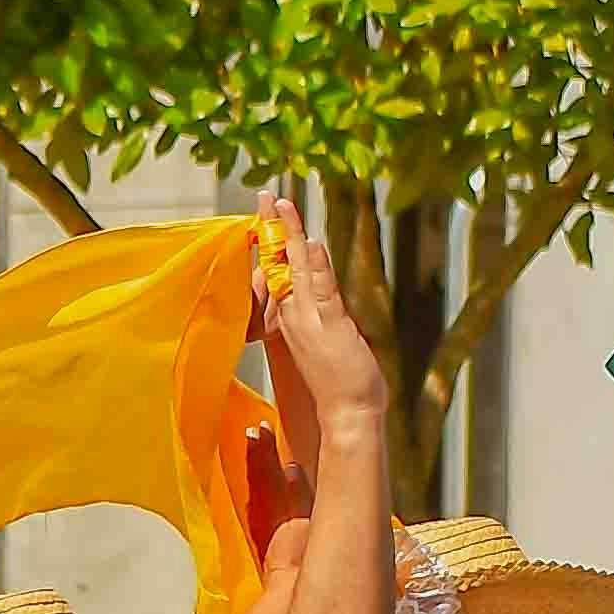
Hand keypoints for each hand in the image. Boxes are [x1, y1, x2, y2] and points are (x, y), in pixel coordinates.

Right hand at [252, 199, 387, 426]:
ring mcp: (310, 320)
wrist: (347, 417)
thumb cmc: (337, 388)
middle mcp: (295, 317)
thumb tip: (307, 301)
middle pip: (280, 264)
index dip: (271, 244)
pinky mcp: (330, 326)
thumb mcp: (320, 347)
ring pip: (296, 269)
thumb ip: (314, 320)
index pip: (276, 274)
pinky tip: (312, 243)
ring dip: (290, 235)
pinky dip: (316, 265)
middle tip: (266, 197)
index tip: (266, 218)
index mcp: (291, 321)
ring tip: (282, 205)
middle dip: (274, 228)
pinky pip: (321, 290)